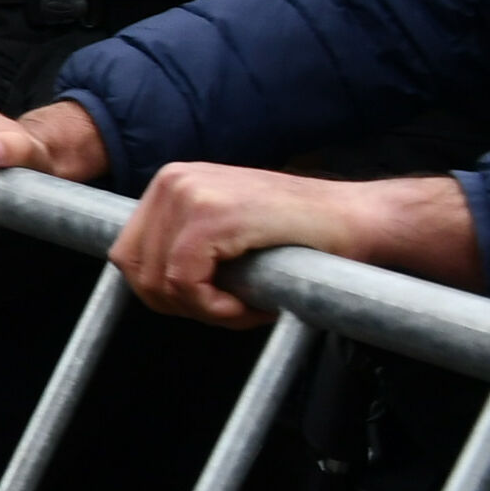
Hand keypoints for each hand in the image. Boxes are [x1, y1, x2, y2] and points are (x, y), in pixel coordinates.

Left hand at [111, 164, 479, 327]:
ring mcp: (189, 194)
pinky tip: (251, 305)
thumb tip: (150, 290)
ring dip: (200, 309)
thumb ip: (185, 250)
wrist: (360, 221)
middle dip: (178, 304)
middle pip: (132, 269)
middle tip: (229, 308)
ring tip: (246, 304)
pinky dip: (214, 308)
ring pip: (156, 281)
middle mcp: (173, 181)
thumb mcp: (228, 236)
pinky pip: (184, 283)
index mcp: (172, 184)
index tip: (210, 301)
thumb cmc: (301, 238)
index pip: (129, 253)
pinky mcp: (211, 216)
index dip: (163, 292)